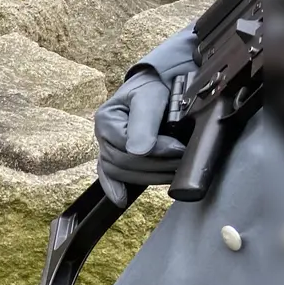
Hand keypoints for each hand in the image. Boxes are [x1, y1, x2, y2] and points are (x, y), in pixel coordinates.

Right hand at [94, 68, 186, 205]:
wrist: (155, 85)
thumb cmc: (153, 88)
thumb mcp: (151, 96)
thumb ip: (144, 122)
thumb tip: (138, 151)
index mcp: (106, 119)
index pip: (127, 145)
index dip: (155, 150)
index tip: (180, 148)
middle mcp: (101, 136)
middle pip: (123, 162)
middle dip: (156, 164)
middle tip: (182, 160)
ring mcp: (106, 148)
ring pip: (120, 172)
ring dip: (149, 176)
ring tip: (173, 172)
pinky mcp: (113, 157)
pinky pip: (108, 176)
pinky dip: (114, 188)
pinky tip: (121, 200)